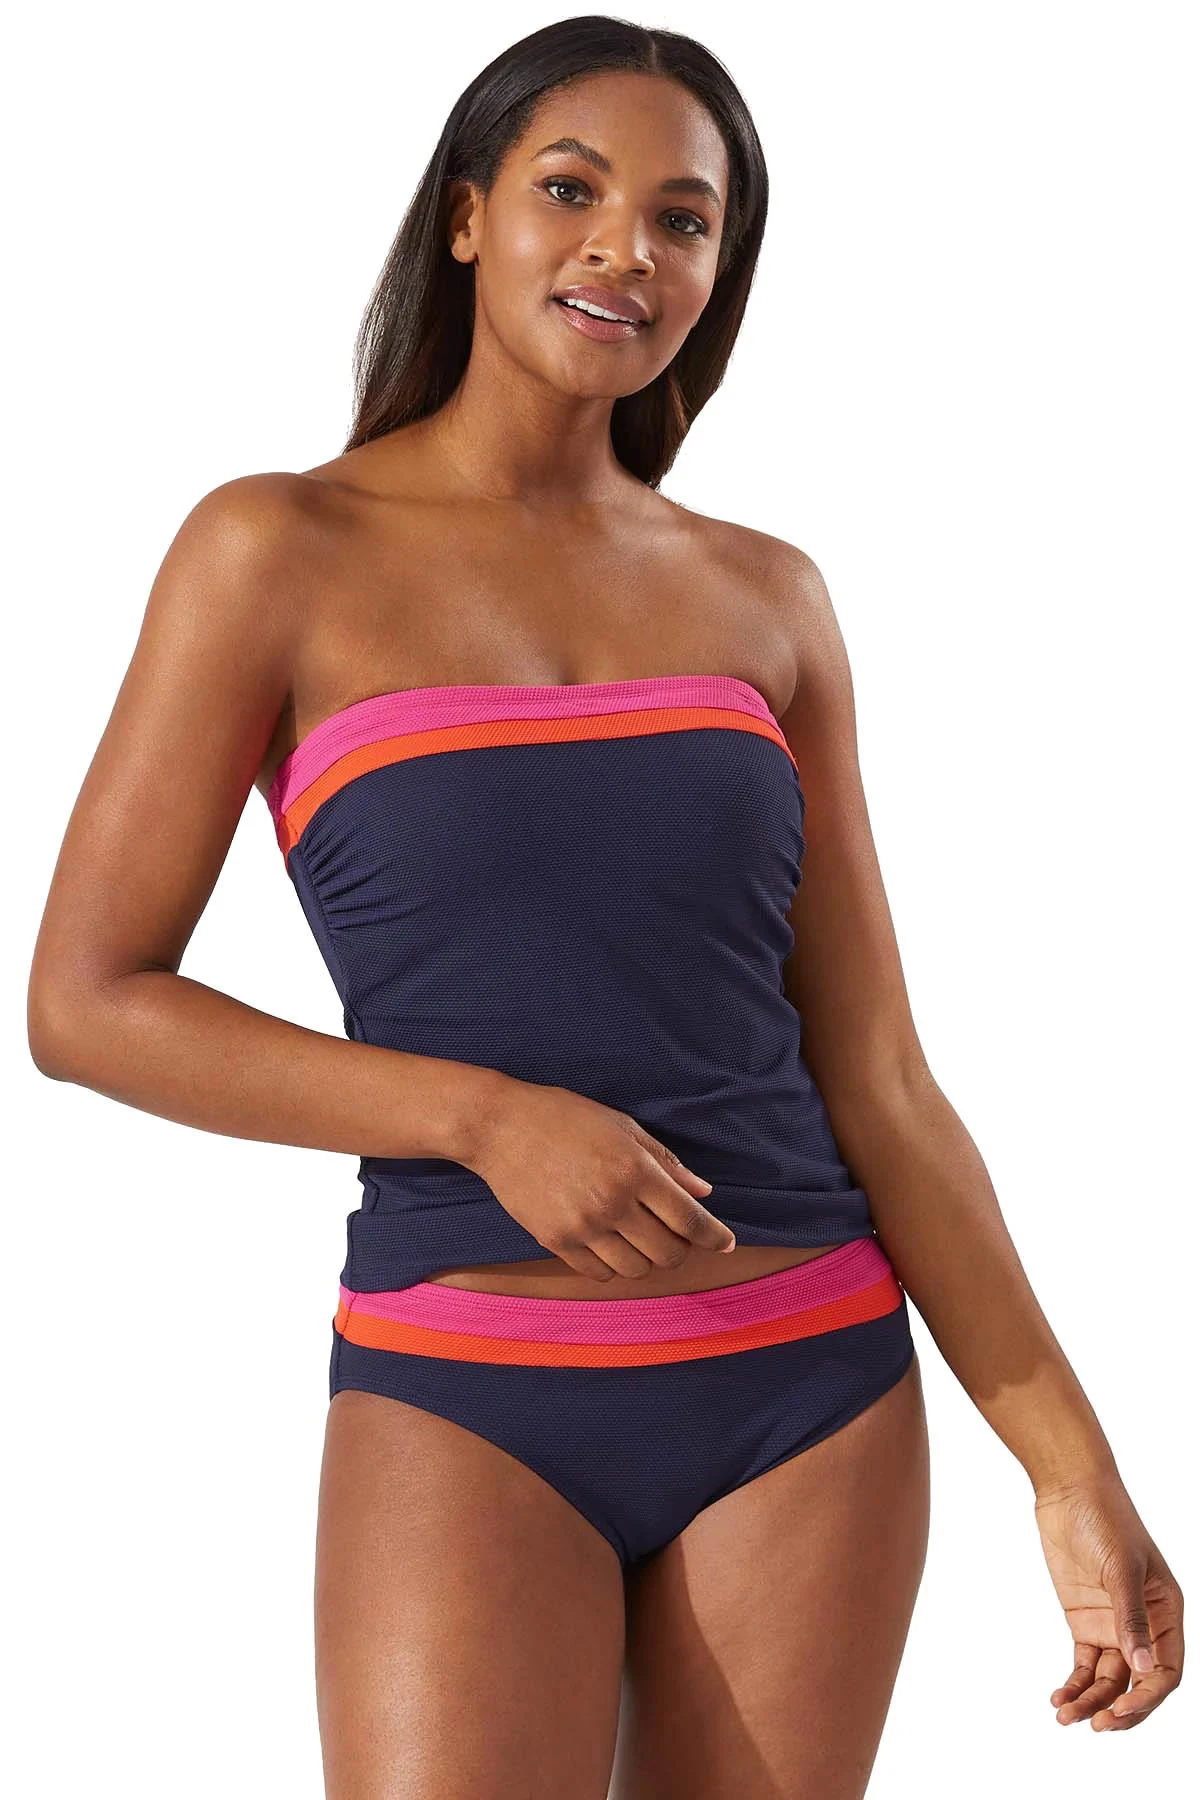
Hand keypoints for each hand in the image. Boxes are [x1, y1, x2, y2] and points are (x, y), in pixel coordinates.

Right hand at [463, 1078, 735, 1279]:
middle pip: (667, 1252)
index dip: (714, 1236)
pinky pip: (598, 1273)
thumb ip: (665, 1163)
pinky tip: (611, 1246)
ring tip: (641, 1239)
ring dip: (647, 1260)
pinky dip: (613, 1266)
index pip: (689, 1218)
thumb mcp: (622, 1127)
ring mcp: (583, 1225)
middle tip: (675, 1235)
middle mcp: (612, 1202)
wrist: (500, 1127)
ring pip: (636, 1270)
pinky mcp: (556, 1240)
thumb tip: (702, 1192)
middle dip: (681, 1249)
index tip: (725, 1243)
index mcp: (634, 1169)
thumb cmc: (565, 1118)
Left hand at [1033, 1469, 1183, 1729]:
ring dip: (1090, 1702)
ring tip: (1064, 1717)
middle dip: (1119, 1710)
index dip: (1146, 1699)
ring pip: (1108, 1680)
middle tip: (1093, 1726)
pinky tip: (1059, 1699)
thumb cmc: (1105, 1518)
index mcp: (1167, 1612)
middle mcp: (1144, 1625)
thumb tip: (1144, 1671)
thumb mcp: (1121, 1568)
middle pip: (1138, 1684)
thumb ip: (1131, 1619)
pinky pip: (1084, 1665)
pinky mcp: (1085, 1622)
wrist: (1069, 1489)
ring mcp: (1113, 1625)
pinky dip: (1074, 1685)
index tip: (1118, 1714)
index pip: (1166, 1672)